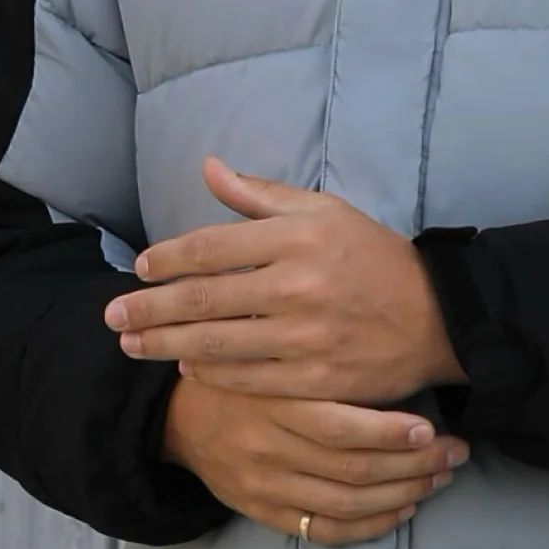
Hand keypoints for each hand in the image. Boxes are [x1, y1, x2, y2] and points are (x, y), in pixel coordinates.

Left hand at [104, 156, 468, 403]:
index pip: (211, 246)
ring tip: (133, 345)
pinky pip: (249, 379)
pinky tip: (188, 368)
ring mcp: (307, 336)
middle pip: (203, 298)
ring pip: (217, 343)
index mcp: (298, 237)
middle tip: (111, 316)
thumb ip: (262, 195)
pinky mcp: (317, 379)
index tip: (139, 269)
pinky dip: (212, 374)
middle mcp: (299, 284)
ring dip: (165, 345)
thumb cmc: (373, 258)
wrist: (437, 317)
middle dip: (148, 308)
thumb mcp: (325, 212)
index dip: (166, 259)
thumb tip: (208, 168)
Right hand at [158, 373, 469, 545]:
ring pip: (345, 504)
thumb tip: (390, 349)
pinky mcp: (263, 512)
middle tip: (454, 453)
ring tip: (438, 478)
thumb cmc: (243, 372)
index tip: (431, 427)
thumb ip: (316, 354)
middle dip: (413, 465)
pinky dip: (369, 526)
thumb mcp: (269, 350)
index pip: (339, 427)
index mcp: (272, 402)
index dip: (390, 433)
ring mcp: (265, 486)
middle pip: (352, 470)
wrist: (179, 417)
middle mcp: (267, 448)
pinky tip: (402, 511)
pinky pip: (324, 532)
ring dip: (402, 495)